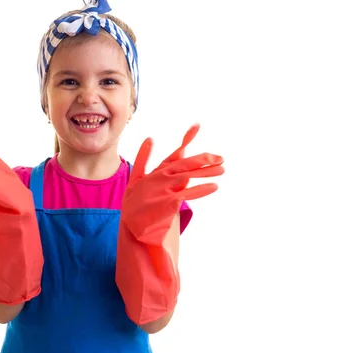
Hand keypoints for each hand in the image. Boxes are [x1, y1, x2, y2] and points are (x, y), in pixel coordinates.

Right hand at [122, 123, 223, 244]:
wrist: (130, 227)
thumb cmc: (134, 204)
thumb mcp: (135, 179)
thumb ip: (143, 159)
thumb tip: (149, 138)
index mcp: (155, 171)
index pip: (174, 153)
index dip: (186, 139)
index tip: (197, 126)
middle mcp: (160, 177)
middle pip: (185, 164)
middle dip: (203, 159)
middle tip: (220, 158)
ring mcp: (164, 189)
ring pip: (188, 176)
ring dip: (206, 172)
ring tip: (221, 169)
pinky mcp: (167, 203)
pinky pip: (188, 194)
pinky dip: (201, 190)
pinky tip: (213, 186)